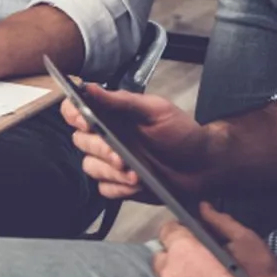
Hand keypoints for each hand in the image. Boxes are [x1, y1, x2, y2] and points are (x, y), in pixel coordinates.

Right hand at [60, 86, 209, 201]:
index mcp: (114, 115)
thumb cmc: (182, 133)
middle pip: (80, 141)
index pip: (77, 110)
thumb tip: (92, 88)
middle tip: (119, 154)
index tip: (86, 120)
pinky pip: (105, 189)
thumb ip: (122, 101)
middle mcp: (109, 136)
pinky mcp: (120, 185)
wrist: (202, 166)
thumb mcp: (156, 110)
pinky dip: (119, 188)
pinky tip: (136, 184)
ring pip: (90, 166)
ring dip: (110, 171)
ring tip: (134, 173)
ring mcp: (113, 162)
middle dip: (99, 148)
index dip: (74, 114)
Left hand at [153, 204, 276, 276]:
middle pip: (161, 257)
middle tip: (198, 257)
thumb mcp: (243, 239)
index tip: (190, 235)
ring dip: (181, 275)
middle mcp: (173, 275)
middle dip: (176, 255)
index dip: (181, 230)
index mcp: (184, 251)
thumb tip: (205, 209)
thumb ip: (219, 221)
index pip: (167, 231)